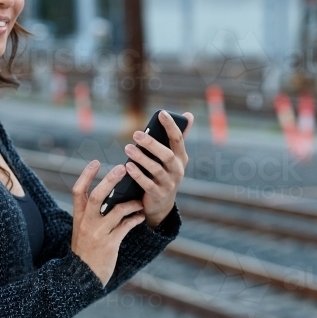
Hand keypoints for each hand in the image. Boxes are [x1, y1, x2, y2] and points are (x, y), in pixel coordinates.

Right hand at [70, 160, 146, 286]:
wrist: (82, 277)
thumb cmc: (85, 251)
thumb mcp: (82, 231)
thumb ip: (91, 214)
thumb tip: (109, 196)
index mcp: (78, 217)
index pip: (78, 191)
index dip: (86, 175)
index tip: (95, 162)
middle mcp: (86, 223)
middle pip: (97, 196)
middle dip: (110, 180)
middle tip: (123, 168)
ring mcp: (97, 233)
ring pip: (116, 211)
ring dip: (131, 203)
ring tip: (140, 201)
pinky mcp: (109, 244)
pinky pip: (125, 226)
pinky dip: (135, 219)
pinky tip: (140, 216)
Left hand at [123, 110, 193, 226]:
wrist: (162, 204)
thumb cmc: (165, 173)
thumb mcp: (173, 157)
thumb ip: (178, 137)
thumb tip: (189, 115)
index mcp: (181, 158)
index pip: (178, 139)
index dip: (171, 126)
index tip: (161, 113)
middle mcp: (177, 170)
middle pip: (167, 155)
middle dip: (152, 144)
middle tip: (136, 134)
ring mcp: (169, 184)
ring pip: (156, 169)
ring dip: (141, 158)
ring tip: (127, 148)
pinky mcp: (158, 195)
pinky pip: (147, 184)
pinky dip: (138, 175)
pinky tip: (128, 166)